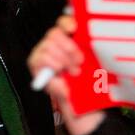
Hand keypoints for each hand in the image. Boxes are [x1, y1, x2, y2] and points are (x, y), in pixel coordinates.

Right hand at [27, 14, 103, 134]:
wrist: (84, 111)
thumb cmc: (91, 87)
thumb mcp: (97, 67)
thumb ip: (92, 50)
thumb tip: (86, 35)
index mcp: (70, 41)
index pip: (63, 23)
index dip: (67, 23)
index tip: (75, 29)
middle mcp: (56, 46)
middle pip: (53, 33)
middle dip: (68, 48)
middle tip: (78, 63)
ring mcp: (45, 56)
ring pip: (47, 46)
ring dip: (61, 60)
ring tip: (71, 72)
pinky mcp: (37, 67)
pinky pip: (39, 59)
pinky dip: (51, 66)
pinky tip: (59, 75)